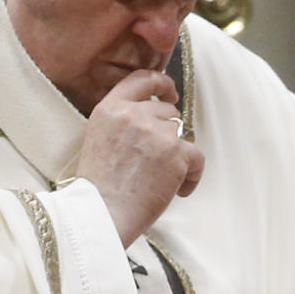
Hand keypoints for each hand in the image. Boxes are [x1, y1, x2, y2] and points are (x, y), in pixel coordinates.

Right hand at [75, 70, 202, 243]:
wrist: (101, 214)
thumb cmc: (97, 189)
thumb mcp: (98, 140)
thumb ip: (122, 123)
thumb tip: (154, 120)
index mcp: (110, 109)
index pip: (141, 79)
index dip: (161, 84)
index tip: (170, 94)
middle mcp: (133, 114)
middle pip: (167, 111)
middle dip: (167, 134)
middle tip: (158, 161)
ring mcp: (156, 132)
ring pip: (181, 133)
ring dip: (178, 156)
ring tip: (163, 181)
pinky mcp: (176, 153)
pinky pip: (197, 157)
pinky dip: (192, 175)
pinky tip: (178, 190)